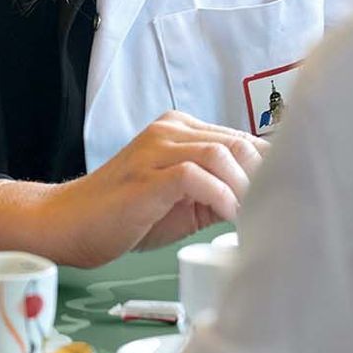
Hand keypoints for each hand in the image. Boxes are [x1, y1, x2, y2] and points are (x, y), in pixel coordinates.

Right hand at [0, 112, 264, 267]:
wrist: (68, 224)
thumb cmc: (124, 215)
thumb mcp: (181, 199)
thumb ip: (217, 191)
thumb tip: (265, 202)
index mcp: (179, 129)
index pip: (242, 139)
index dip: (269, 170)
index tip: (284, 201)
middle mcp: (169, 130)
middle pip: (239, 142)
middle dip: (263, 181)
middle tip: (274, 215)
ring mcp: (156, 149)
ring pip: (222, 154)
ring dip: (246, 191)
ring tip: (253, 221)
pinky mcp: (146, 175)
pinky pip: (197, 177)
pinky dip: (221, 199)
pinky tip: (228, 220)